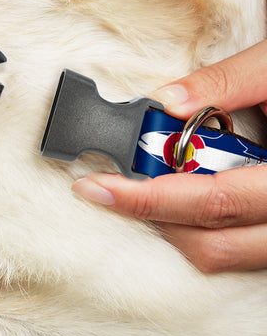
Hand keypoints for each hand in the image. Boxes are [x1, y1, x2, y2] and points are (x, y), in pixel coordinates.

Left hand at [73, 39, 266, 272]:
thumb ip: (227, 82)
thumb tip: (167, 100)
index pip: (210, 200)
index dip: (146, 198)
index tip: (97, 187)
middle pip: (211, 241)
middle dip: (151, 214)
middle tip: (112, 186)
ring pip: (224, 254)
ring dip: (174, 225)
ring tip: (146, 188)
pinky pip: (238, 249)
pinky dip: (201, 227)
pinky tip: (184, 194)